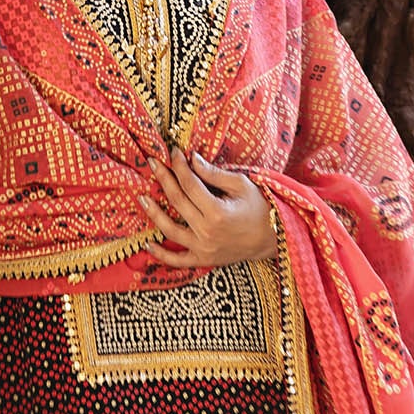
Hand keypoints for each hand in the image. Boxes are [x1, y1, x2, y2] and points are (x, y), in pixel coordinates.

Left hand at [139, 148, 276, 268]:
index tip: (172, 152)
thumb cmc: (259, 207)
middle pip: (177, 202)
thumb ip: (214, 174)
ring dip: (153, 213)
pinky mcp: (203, 260)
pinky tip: (148, 244)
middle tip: (152, 163)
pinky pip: (177, 260)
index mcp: (218, 211)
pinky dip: (161, 255)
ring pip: (169, 230)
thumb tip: (191, 159)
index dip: (179, 166)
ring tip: (141, 198)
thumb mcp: (241, 185)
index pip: (190, 184)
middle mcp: (207, 231)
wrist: (273, 238)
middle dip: (163, 179)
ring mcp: (203, 248)